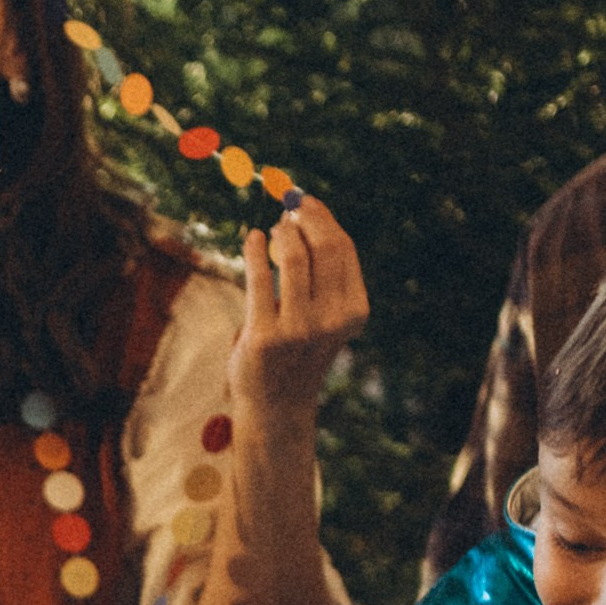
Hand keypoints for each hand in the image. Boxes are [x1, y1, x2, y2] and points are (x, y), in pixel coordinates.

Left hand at [230, 196, 367, 427]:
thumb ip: (322, 273)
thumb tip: (304, 214)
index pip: (343, 249)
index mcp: (355, 310)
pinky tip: (250, 239)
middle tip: (289, 205)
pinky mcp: (266, 336)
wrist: (278, 403)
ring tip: (272, 228)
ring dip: (281, 232)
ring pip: (293, 257)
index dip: (323, 218)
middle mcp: (333, 319)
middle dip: (305, 217)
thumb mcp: (324, 314)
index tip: (306, 201)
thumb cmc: (300, 349)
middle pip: (324, 247)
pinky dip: (253, 251)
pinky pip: (258, 278)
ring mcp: (300, 329)